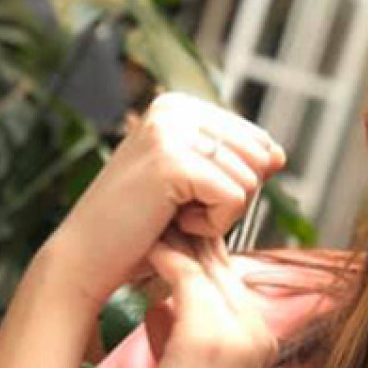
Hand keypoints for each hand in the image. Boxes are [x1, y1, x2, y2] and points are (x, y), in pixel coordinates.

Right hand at [49, 92, 284, 306]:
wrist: (87, 261)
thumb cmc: (141, 227)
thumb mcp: (196, 187)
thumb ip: (238, 164)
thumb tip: (280, 155)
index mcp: (179, 106)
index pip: (257, 141)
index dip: (235, 182)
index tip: (185, 197)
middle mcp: (174, 108)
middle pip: (259, 157)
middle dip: (231, 197)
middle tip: (178, 210)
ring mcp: (171, 131)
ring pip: (251, 179)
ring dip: (220, 214)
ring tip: (171, 215)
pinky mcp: (173, 161)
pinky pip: (235, 198)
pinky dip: (213, 225)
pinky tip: (171, 224)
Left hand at [127, 228, 276, 367]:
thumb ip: (186, 332)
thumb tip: (161, 302)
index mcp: (260, 338)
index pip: (233, 276)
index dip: (201, 250)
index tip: (169, 232)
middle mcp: (258, 327)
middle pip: (225, 262)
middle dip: (189, 235)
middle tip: (156, 214)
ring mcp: (238, 330)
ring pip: (209, 261)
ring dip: (176, 239)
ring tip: (148, 223)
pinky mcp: (209, 336)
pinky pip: (187, 277)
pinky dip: (165, 259)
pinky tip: (143, 251)